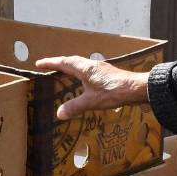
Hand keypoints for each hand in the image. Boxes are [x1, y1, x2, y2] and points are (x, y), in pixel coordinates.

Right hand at [33, 55, 149, 118]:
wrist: (137, 88)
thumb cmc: (114, 92)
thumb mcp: (91, 101)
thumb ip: (75, 107)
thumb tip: (59, 114)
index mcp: (85, 68)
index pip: (64, 62)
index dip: (51, 63)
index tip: (39, 63)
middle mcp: (92, 65)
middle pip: (72, 61)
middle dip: (59, 63)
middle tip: (49, 66)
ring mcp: (101, 69)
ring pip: (81, 65)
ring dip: (71, 67)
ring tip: (63, 72)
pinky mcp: (108, 74)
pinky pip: (89, 70)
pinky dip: (80, 73)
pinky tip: (84, 81)